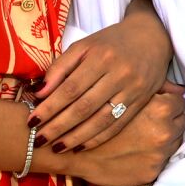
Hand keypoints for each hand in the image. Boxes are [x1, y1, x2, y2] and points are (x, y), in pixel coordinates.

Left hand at [32, 4, 172, 152]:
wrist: (153, 37)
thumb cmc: (111, 42)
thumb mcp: (85, 45)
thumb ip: (60, 66)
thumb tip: (38, 93)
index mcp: (101, 57)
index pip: (71, 88)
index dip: (50, 107)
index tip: (31, 121)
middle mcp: (119, 74)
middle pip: (84, 107)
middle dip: (58, 126)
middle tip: (38, 140)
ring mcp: (132, 90)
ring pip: (101, 120)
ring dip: (76, 137)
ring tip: (56, 148)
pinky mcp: (141, 102)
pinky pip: (117, 125)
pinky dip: (97, 138)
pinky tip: (80, 147)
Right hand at [54, 82, 184, 185]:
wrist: (76, 151)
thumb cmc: (98, 115)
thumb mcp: (126, 94)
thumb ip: (156, 88)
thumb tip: (179, 89)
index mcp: (161, 109)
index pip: (179, 102)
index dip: (166, 102)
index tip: (154, 106)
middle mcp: (164, 132)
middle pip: (179, 121)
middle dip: (168, 120)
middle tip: (149, 121)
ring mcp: (160, 153)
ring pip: (174, 140)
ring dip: (163, 137)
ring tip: (143, 135)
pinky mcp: (152, 171)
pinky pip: (163, 159)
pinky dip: (154, 154)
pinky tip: (139, 150)